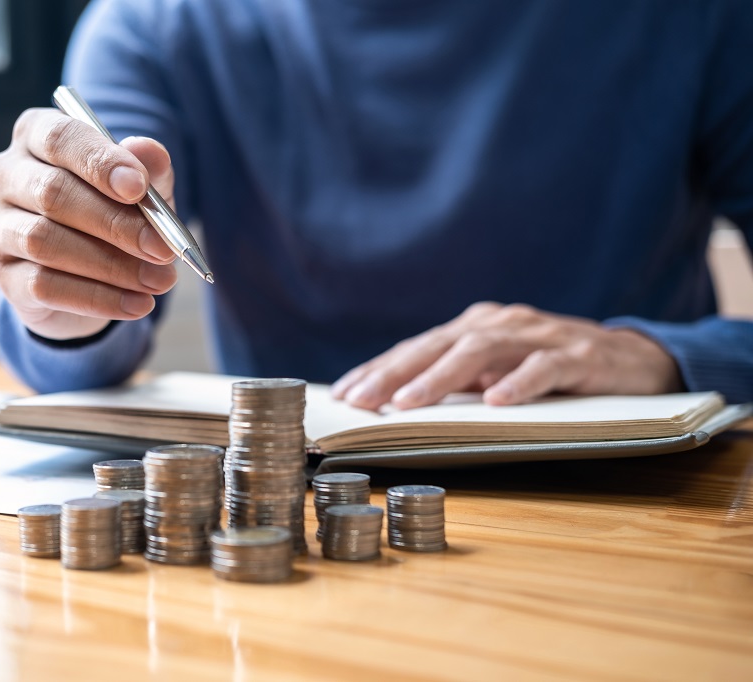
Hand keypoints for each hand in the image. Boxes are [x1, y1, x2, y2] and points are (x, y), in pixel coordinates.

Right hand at [0, 108, 178, 340]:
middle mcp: (4, 175)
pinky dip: (98, 297)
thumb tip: (149, 152)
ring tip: (159, 281)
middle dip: (115, 223)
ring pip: (45, 242)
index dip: (99, 162)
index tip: (139, 188)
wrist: (88, 276)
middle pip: (52, 193)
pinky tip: (137, 304)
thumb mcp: (139, 189)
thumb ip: (148, 169)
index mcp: (34, 136)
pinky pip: (45, 286)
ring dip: (111, 265)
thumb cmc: (112, 213)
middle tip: (162, 248)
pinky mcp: (4, 276)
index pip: (59, 138)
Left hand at [331, 302, 682, 409]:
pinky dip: (519, 382)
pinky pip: (545, 366)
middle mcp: (500, 324)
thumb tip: (396, 406)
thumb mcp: (496, 373)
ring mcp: (539, 335)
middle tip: (360, 401)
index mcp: (475, 328)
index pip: (417, 347)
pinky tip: (496, 402)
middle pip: (438, 345)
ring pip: (481, 352)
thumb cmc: (550, 369)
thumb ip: (457, 382)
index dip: (378, 369)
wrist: (632, 360)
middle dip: (393, 373)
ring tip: (409, 403)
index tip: (342, 394)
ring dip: (441, 377)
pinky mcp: (579, 355)